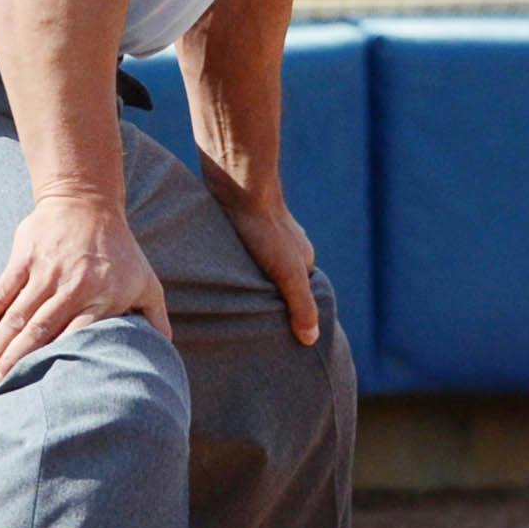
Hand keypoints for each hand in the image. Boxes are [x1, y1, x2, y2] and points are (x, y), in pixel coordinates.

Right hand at [0, 191, 169, 379]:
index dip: (60, 361)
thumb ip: (154, 317)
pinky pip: (0, 293)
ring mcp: (46, 272)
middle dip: (19, 362)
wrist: (87, 203)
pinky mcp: (23, 259)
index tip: (46, 385)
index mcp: (104, 297)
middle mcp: (74, 287)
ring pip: (17, 317)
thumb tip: (165, 349)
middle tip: (4, 386)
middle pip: (41, 332)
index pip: (79, 336)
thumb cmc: (121, 251)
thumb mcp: (147, 281)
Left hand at [214, 190, 320, 346]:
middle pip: (278, 280)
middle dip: (265, 296)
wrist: (238, 187)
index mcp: (305, 258)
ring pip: (256, 266)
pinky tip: (217, 272)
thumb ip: (301, 307)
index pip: (299, 294)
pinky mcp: (240, 225)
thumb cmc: (264, 231)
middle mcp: (289, 246)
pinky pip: (238, 252)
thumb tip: (312, 340)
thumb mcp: (287, 274)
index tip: (270, 329)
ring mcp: (264, 234)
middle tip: (245, 316)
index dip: (287, 311)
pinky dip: (231, 263)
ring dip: (245, 280)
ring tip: (227, 298)